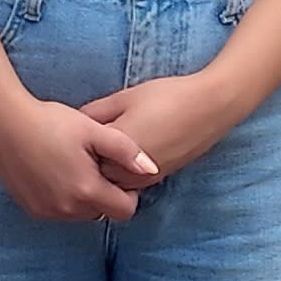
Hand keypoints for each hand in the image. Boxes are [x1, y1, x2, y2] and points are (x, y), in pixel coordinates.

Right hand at [0, 95, 154, 221]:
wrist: (5, 123)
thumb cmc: (51, 122)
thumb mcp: (94, 130)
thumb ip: (126, 151)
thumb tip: (152, 169)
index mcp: (87, 191)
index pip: (125, 211)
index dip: (128, 193)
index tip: (117, 171)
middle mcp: (67, 209)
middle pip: (102, 213)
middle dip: (104, 193)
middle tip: (94, 163)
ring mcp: (46, 212)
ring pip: (80, 214)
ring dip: (83, 197)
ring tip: (73, 165)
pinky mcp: (30, 209)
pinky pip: (58, 211)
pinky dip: (63, 198)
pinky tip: (55, 171)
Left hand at [80, 71, 251, 188]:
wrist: (211, 106)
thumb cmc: (166, 97)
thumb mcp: (123, 98)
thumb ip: (94, 113)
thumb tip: (73, 124)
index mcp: (116, 151)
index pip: (81, 160)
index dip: (74, 147)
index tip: (70, 133)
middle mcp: (129, 173)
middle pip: (96, 177)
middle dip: (87, 162)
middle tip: (82, 141)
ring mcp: (146, 179)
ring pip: (114, 183)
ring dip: (106, 169)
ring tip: (104, 145)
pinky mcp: (159, 178)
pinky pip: (131, 182)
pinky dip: (123, 170)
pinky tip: (128, 148)